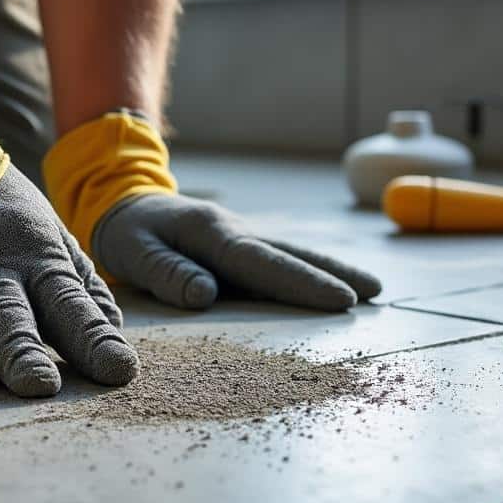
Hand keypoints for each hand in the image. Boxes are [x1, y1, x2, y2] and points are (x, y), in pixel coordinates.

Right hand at [0, 167, 136, 395]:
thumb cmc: (5, 216)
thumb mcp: (54, 239)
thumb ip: (82, 290)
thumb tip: (114, 333)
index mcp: (40, 264)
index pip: (73, 306)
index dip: (96, 340)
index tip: (119, 371)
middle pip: (11, 319)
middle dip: (24, 354)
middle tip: (40, 386)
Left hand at [44, 111, 381, 311]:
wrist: (125, 203)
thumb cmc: (126, 233)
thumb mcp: (130, 251)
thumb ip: (164, 271)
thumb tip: (206, 295)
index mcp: (210, 233)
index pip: (261, 262)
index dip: (301, 282)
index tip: (340, 299)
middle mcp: (235, 231)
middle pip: (291, 255)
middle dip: (334, 274)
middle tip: (376, 293)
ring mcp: (244, 237)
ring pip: (294, 254)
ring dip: (333, 270)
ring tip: (375, 289)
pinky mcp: (244, 247)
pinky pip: (283, 259)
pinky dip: (313, 270)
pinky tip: (339, 283)